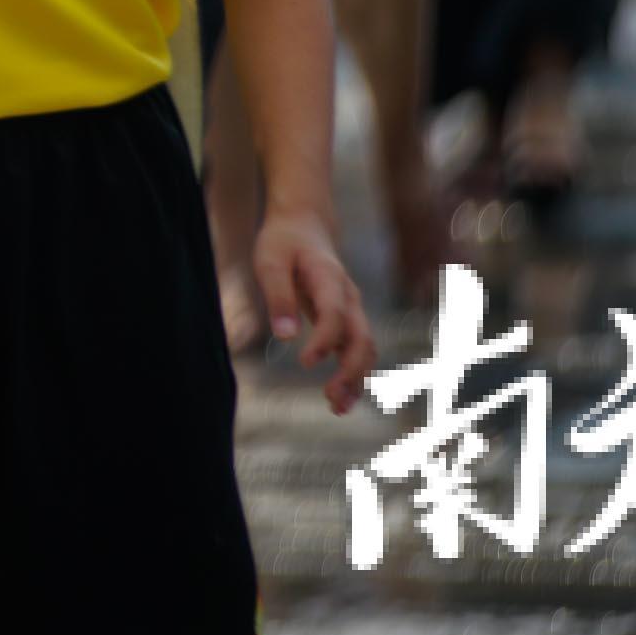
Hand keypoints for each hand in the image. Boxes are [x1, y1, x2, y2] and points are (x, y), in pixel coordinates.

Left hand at [252, 210, 375, 411]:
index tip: (305, 362)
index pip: (335, 314)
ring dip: (356, 379)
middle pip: (361, 338)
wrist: (305, 226)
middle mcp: (349, 298)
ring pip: (365, 349)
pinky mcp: (347, 321)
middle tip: (331, 399)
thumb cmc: (283, 243)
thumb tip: (285, 338)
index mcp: (330, 279)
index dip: (324, 340)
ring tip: (337, 408)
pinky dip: (353, 375)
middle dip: (351, 371)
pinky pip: (357, 351)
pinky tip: (339, 399)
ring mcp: (353, 310)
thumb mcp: (270, 261)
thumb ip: (278, 297)